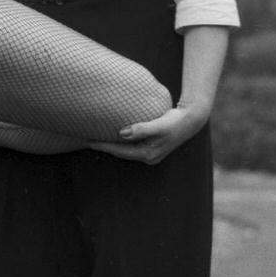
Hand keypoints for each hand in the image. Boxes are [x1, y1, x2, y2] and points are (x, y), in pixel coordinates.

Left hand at [89, 103, 207, 165]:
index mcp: (147, 154)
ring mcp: (149, 152)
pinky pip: (129, 145)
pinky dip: (119, 141)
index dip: (103, 146)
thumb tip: (122, 134)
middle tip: (85, 140)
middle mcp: (147, 156)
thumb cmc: (175, 122)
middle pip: (119, 153)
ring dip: (110, 145)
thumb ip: (142, 129)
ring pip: (124, 150)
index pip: (119, 151)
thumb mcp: (159, 125)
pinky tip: (111, 134)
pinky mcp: (150, 145)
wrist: (191, 120)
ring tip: (94, 138)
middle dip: (103, 147)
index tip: (88, 141)